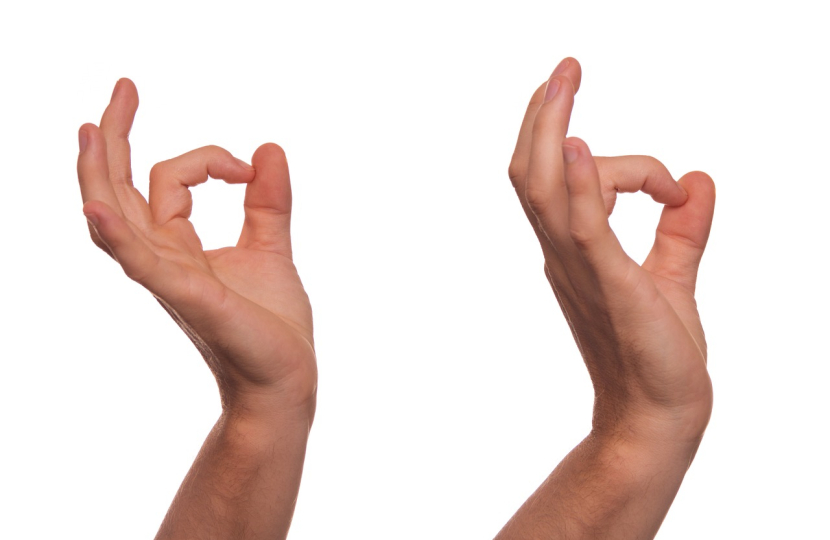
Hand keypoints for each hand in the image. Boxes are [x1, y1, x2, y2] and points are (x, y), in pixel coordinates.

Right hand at [77, 79, 315, 418]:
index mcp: (179, 246)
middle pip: (119, 191)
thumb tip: (268, 147)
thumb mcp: (271, 247)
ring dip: (99, 175)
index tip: (249, 168)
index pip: (171, 180)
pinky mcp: (189, 298)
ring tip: (88, 129)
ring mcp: (170, 279)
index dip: (209, 159)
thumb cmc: (272, 324)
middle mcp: (163, 259)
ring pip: (117, 221)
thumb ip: (267, 200)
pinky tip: (98, 208)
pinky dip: (119, 237)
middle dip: (115, 139)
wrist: (286, 378)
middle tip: (123, 88)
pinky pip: (142, 265)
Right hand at [508, 58, 715, 443]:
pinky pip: (580, 227)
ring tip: (565, 79)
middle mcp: (564, 253)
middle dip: (544, 115)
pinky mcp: (608, 283)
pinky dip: (575, 186)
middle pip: (531, 173)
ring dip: (549, 130)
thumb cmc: (657, 353)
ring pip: (542, 189)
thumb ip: (683, 230)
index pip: (572, 182)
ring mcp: (578, 267)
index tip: (674, 186)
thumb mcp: (673, 278)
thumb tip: (701, 180)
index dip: (620, 161)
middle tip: (565, 68)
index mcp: (574, 250)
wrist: (660, 414)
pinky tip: (574, 145)